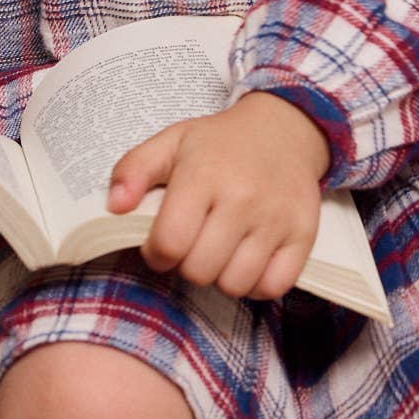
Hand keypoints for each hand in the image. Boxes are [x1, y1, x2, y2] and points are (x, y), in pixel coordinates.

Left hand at [107, 92, 330, 302]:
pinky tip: (246, 259)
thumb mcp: (170, 141)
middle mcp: (242, 198)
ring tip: (218, 251)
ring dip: (219, 276)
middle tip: (192, 244)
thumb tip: (115, 206)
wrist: (283, 130)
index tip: (160, 244)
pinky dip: (255, 283)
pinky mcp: (304, 236)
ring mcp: (276, 219)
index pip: (169, 242)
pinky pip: (273, 288)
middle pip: (199, 270)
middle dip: (186, 265)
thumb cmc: (219, 142)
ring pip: (234, 284)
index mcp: (203, 174)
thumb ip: (133, 169)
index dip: (155, 253)